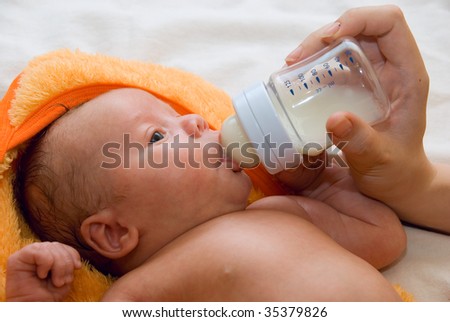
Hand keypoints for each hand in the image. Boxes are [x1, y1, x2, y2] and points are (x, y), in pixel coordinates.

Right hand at [6, 242, 81, 300]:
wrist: (34, 307)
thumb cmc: (48, 294)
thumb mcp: (65, 276)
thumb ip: (68, 262)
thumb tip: (73, 257)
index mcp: (49, 254)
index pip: (63, 246)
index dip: (72, 255)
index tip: (77, 267)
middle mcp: (38, 251)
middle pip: (58, 246)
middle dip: (66, 264)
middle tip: (63, 281)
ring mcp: (27, 254)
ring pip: (50, 248)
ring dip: (58, 266)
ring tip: (56, 281)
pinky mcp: (17, 258)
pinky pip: (39, 253)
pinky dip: (46, 265)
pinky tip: (42, 275)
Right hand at [285, 5, 433, 209]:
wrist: (395, 181)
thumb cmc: (396, 171)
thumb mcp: (380, 159)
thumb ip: (359, 141)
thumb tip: (333, 119)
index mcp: (406, 76)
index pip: (388, 24)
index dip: (358, 20)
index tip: (328, 40)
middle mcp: (389, 68)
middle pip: (358, 29)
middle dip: (323, 36)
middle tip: (295, 60)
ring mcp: (371, 76)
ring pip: (342, 43)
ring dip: (313, 49)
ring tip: (289, 67)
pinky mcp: (355, 87)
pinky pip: (332, 65)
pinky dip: (312, 67)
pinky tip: (296, 81)